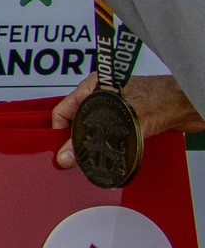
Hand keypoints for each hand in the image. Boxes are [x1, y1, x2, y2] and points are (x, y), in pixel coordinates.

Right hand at [53, 73, 202, 169]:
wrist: (189, 105)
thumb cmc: (160, 100)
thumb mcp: (116, 122)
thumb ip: (87, 140)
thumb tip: (66, 156)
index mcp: (92, 87)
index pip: (62, 112)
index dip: (59, 133)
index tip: (60, 152)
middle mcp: (102, 97)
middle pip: (77, 123)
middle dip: (76, 142)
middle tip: (75, 160)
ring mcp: (116, 109)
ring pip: (95, 132)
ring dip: (95, 146)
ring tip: (93, 160)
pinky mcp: (130, 121)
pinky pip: (111, 137)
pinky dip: (110, 148)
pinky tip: (111, 157)